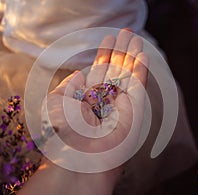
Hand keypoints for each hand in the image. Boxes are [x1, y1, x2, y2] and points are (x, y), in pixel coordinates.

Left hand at [45, 29, 147, 152]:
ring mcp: (120, 105)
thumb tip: (79, 75)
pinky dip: (141, 70)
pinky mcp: (134, 112)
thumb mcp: (56, 103)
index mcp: (86, 98)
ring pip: (128, 75)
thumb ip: (68, 85)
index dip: (104, 54)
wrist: (80, 159)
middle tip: (127, 32)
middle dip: (121, 50)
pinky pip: (138, 86)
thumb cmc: (63, 132)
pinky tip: (142, 55)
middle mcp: (104, 100)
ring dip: (132, 56)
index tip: (109, 39)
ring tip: (135, 38)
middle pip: (116, 69)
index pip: (98, 70)